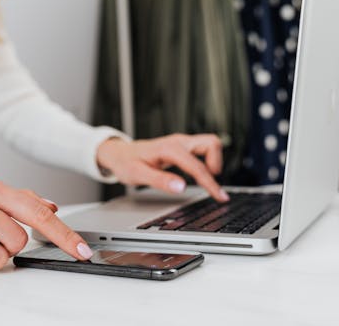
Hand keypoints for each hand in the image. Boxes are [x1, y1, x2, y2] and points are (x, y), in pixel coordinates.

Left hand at [96, 133, 229, 201]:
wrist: (119, 153)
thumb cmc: (126, 163)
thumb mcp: (138, 175)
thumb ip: (160, 181)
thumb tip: (181, 187)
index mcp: (168, 149)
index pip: (197, 166)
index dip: (210, 183)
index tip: (219, 196)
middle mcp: (178, 142)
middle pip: (211, 143)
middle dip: (217, 164)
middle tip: (212, 184)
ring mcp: (181, 143)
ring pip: (210, 144)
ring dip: (214, 162)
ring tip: (207, 181)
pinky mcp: (182, 147)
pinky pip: (203, 150)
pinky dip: (207, 162)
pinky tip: (202, 177)